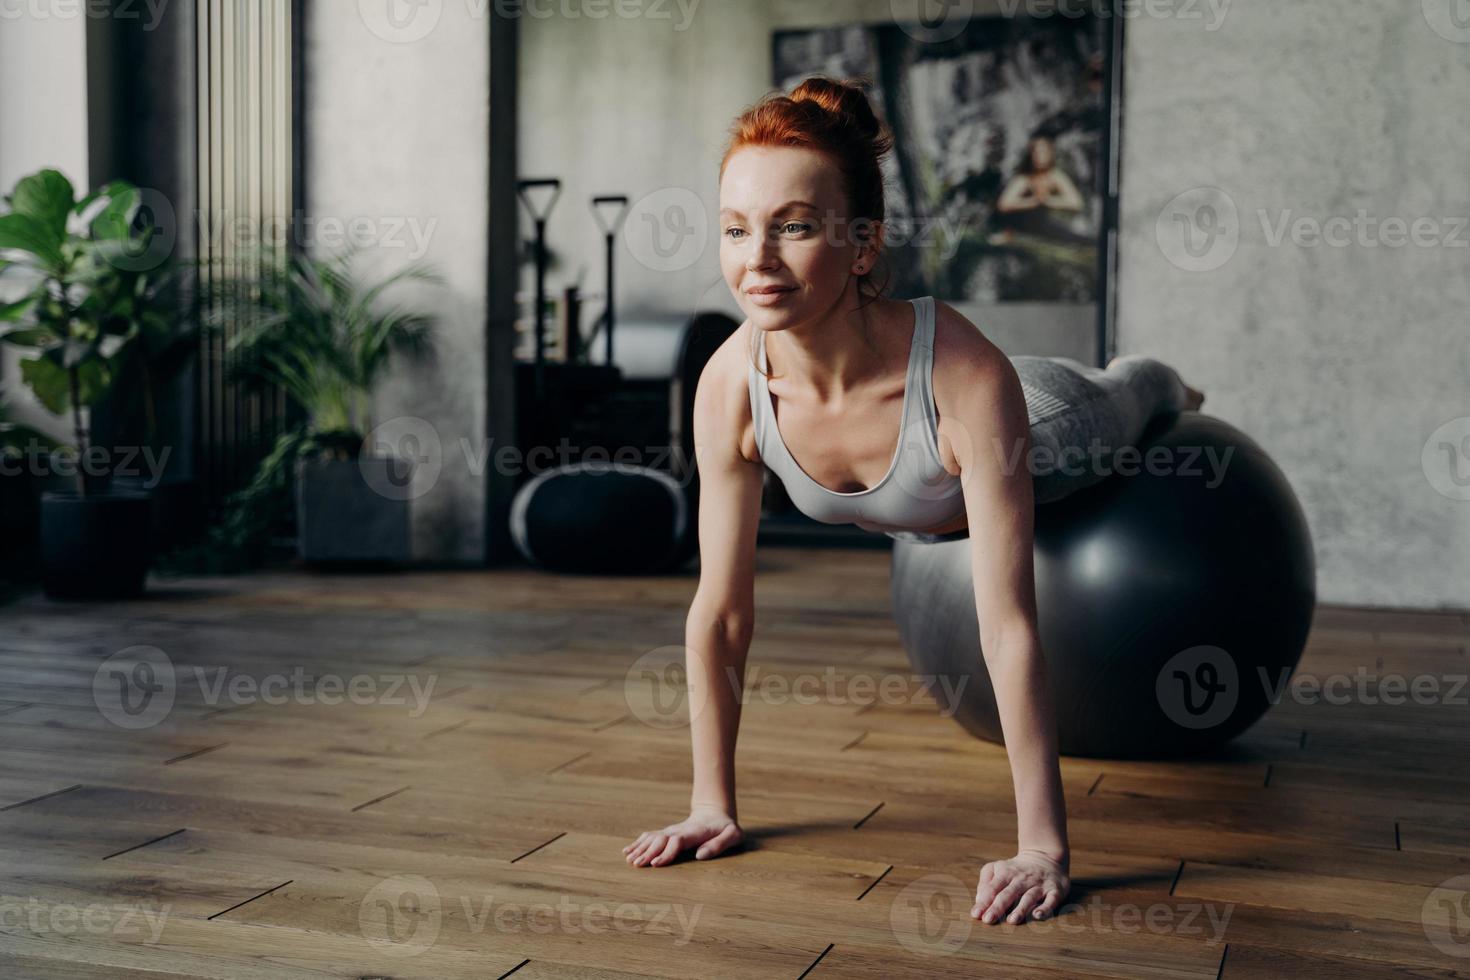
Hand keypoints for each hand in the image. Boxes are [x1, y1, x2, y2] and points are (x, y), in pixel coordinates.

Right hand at [623, 807, 742, 867]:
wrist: (715, 813)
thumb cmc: (726, 828)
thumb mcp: (732, 835)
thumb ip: (719, 844)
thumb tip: (699, 856)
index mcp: (694, 833)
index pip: (676, 842)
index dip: (666, 852)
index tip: (655, 863)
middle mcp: (679, 831)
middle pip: (660, 840)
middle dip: (648, 852)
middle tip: (637, 864)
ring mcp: (671, 831)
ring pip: (652, 838)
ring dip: (640, 848)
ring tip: (629, 859)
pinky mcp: (667, 833)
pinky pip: (649, 837)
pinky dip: (638, 843)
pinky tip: (627, 851)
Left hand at [971, 851, 1069, 923]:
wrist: (1045, 857)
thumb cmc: (1016, 870)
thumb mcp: (997, 869)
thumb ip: (986, 883)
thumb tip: (979, 901)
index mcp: (1006, 873)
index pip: (993, 888)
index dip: (984, 901)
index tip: (976, 914)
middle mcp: (1022, 879)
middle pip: (1008, 894)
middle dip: (998, 907)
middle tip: (988, 920)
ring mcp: (1039, 885)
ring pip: (1029, 897)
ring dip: (1020, 909)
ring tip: (1011, 921)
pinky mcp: (1054, 891)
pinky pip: (1051, 900)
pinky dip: (1045, 908)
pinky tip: (1038, 915)